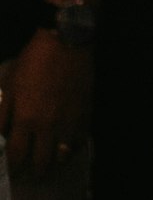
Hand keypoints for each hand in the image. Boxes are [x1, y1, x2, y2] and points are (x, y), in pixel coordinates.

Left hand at [0, 32, 92, 177]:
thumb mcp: (9, 84)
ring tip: (51, 160)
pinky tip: (68, 144)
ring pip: (62, 155)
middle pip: (42, 162)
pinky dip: (73, 146)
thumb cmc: (33, 60)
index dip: (14, 167)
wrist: (66, 40)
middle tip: (33, 171)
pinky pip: (80, 139)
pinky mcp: (85, 111)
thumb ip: (2, 114)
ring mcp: (69, 120)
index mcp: (26, 119)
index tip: (14, 169)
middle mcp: (48, 126)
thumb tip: (1, 135)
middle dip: (35, 170)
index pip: (17, 156)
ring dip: (55, 161)